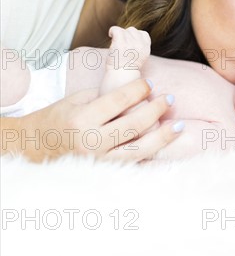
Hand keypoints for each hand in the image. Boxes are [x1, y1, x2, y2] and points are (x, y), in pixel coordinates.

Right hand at [1, 78, 182, 161]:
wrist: (34, 148)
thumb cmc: (58, 118)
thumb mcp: (76, 100)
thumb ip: (106, 97)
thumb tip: (138, 92)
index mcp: (81, 120)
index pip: (117, 101)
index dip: (138, 90)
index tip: (150, 84)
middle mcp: (90, 142)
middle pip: (133, 125)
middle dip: (156, 110)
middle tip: (170, 99)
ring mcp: (98, 160)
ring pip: (138, 149)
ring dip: (163, 136)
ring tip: (179, 125)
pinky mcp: (103, 171)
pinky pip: (133, 163)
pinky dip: (152, 154)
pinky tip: (167, 144)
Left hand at [106, 26, 150, 70]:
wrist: (121, 76)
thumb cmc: (127, 69)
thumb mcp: (139, 57)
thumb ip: (139, 47)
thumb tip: (131, 38)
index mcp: (146, 49)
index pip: (143, 34)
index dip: (135, 36)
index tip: (129, 42)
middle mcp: (140, 45)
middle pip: (133, 30)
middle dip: (126, 35)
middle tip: (121, 44)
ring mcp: (130, 43)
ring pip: (125, 30)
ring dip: (119, 34)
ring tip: (115, 42)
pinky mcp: (120, 43)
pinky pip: (116, 29)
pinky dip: (112, 31)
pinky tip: (111, 36)